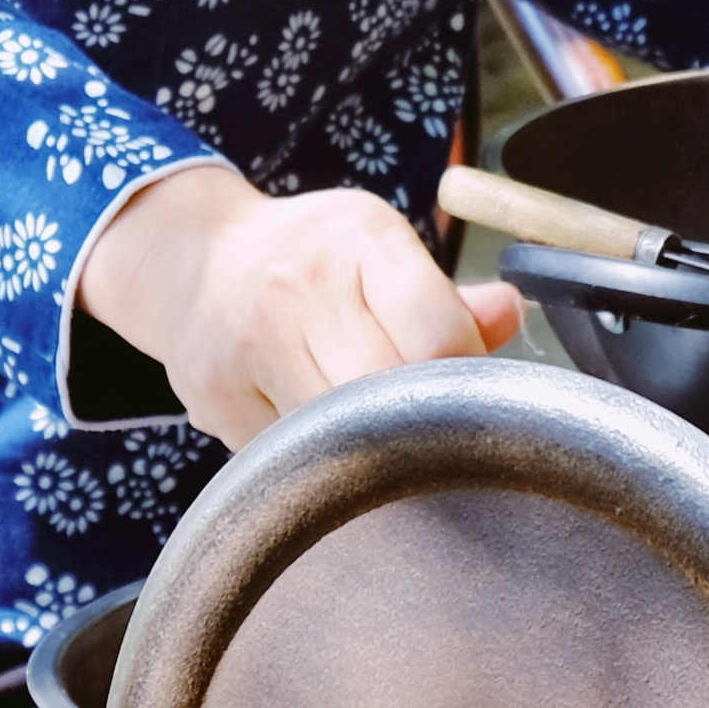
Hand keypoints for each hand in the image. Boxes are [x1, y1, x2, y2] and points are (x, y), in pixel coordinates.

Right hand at [77, 169, 523, 447]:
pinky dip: (317, 468)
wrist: (196, 260)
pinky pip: (289, 462)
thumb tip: (512, 315)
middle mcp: (297, 290)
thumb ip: (449, 299)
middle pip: (386, 398)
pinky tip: (325, 448)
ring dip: (370, 459)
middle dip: (419, 427)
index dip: (464, 380)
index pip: (436, 332)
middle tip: (433, 440)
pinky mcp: (215, 401)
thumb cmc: (315, 259)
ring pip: (336, 440)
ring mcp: (248, 348)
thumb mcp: (383, 250)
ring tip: (384, 449)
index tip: (468, 398)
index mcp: (360, 239)